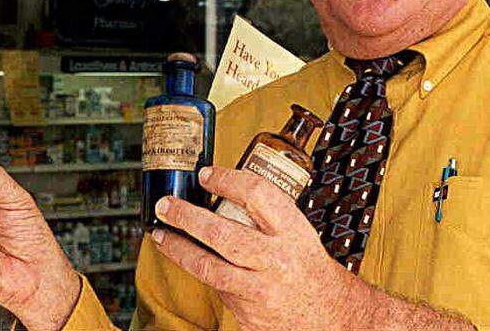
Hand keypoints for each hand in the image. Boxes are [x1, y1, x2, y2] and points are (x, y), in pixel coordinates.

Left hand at [151, 165, 365, 330]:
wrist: (329, 314)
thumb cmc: (306, 265)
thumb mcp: (296, 231)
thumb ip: (264, 214)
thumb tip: (218, 188)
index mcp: (292, 231)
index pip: (257, 194)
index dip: (227, 180)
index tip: (204, 174)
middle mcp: (277, 259)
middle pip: (223, 234)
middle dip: (187, 217)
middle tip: (165, 205)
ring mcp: (261, 289)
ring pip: (210, 267)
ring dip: (179, 249)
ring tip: (159, 234)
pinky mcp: (250, 313)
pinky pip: (217, 288)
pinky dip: (200, 272)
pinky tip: (186, 259)